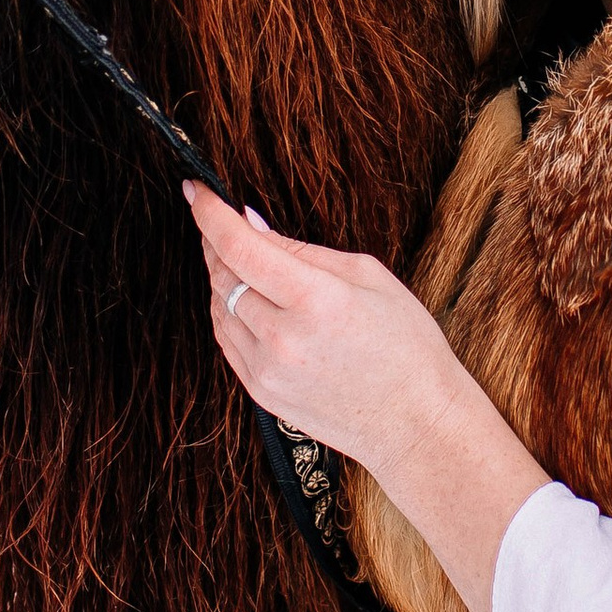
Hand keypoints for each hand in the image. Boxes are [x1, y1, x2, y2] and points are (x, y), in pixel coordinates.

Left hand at [184, 182, 549, 611]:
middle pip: (222, 274)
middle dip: (216, 241)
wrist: (416, 422)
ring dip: (222, 277)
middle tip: (222, 220)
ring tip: (243, 261)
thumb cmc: (406, 345)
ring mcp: (267, 371)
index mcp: (316, 300)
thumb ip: (302, 249)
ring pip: (218, 308)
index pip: (239, 245)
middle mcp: (283, 338)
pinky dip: (229, 313)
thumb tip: (250, 223)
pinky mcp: (261, 393)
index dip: (209, 211)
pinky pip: (227, 341)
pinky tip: (249, 301)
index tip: (195, 189)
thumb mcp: (367, 276)